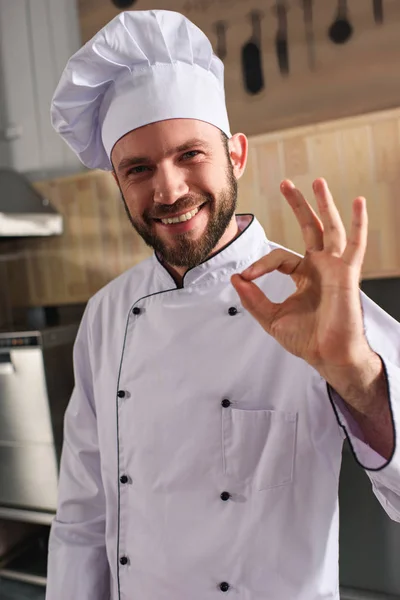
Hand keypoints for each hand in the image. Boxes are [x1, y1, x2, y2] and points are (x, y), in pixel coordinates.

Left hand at [231, 178, 371, 373]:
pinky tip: (357, 202)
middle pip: (310, 228)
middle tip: (285, 183)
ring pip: (331, 228)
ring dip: (324, 204)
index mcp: (304, 276)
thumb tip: (234, 278)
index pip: (280, 257)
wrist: (327, 356)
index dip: (261, 264)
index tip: (246, 277)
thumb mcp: (271, 318)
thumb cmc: (305, 339)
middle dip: (298, 205)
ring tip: (317, 181)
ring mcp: (336, 268)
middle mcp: (321, 267)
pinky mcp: (347, 273)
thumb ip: (253, 299)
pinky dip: (358, 223)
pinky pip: (355, 244)